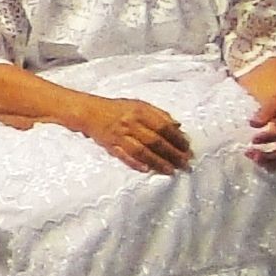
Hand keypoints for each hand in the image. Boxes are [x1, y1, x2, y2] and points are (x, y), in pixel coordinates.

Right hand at [75, 96, 191, 173]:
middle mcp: (130, 124)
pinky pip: (123, 156)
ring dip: (157, 162)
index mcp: (139, 111)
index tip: (187, 147)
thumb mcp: (139, 105)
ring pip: (141, 151)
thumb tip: (178, 126)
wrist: (88, 112)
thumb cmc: (116, 109)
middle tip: (185, 163)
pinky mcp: (110, 145)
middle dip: (172, 153)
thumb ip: (159, 114)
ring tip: (171, 170)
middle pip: (155, 141)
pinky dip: (135, 163)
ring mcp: (119, 136)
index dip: (177, 138)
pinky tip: (146, 170)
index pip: (163, 126)